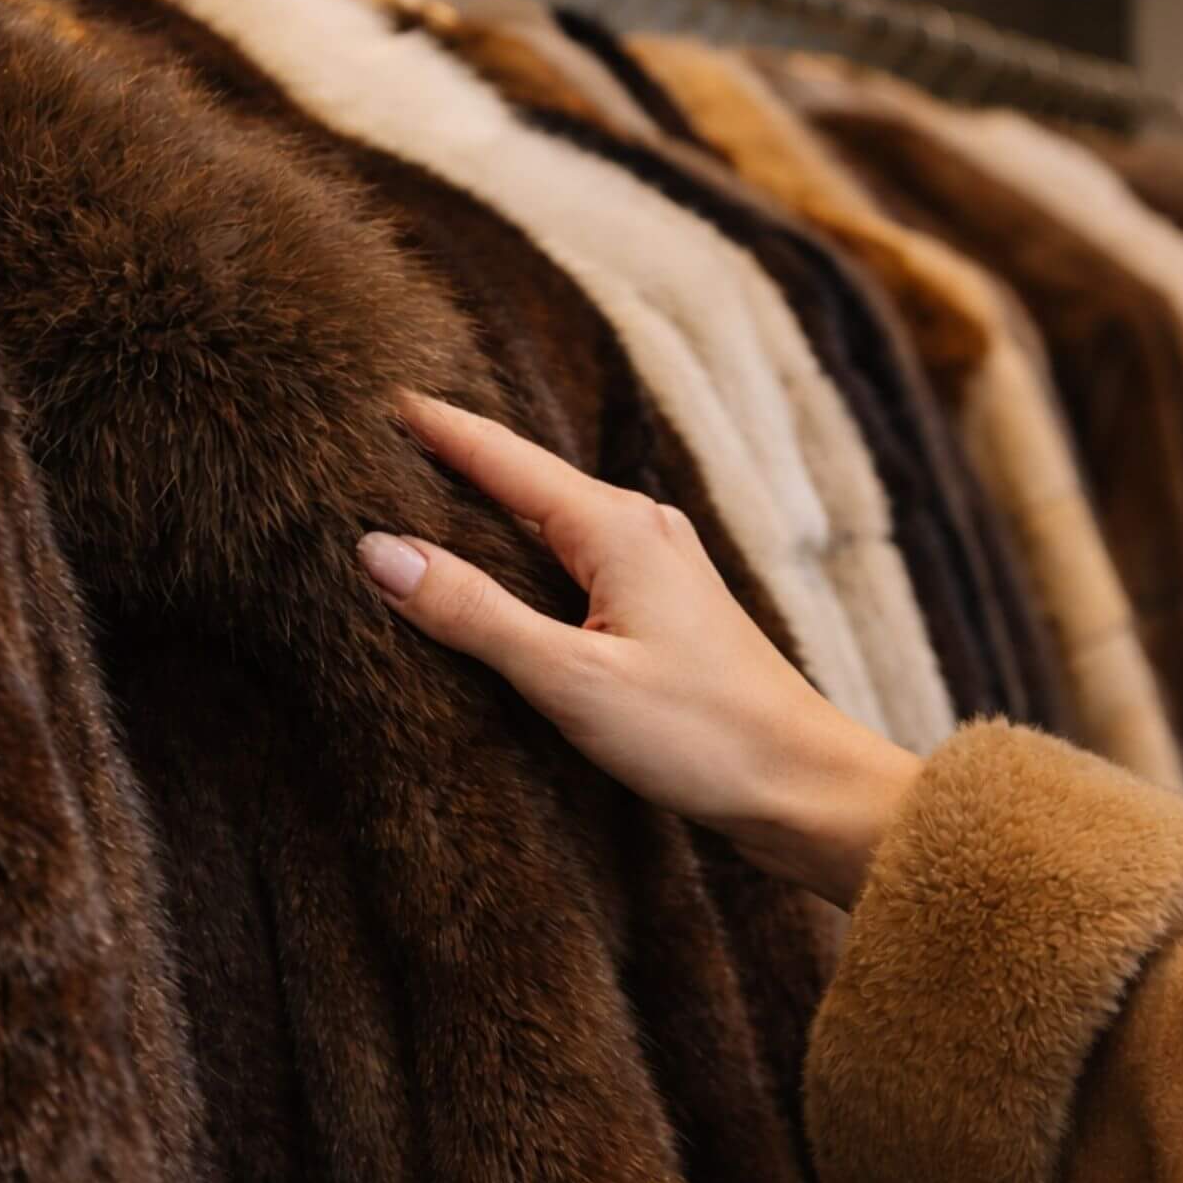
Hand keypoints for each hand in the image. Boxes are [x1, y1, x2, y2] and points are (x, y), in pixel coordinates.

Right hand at [359, 395, 922, 907]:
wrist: (803, 786)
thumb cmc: (700, 735)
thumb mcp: (570, 677)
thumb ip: (473, 613)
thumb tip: (380, 551)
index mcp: (616, 528)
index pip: (503, 457)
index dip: (439, 429)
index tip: (381, 396)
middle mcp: (640, 528)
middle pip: (527, 479)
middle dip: (458, 459)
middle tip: (384, 438)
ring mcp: (658, 566)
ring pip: (552, 520)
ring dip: (491, 507)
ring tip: (424, 495)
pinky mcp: (664, 607)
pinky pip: (576, 558)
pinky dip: (525, 552)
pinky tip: (502, 574)